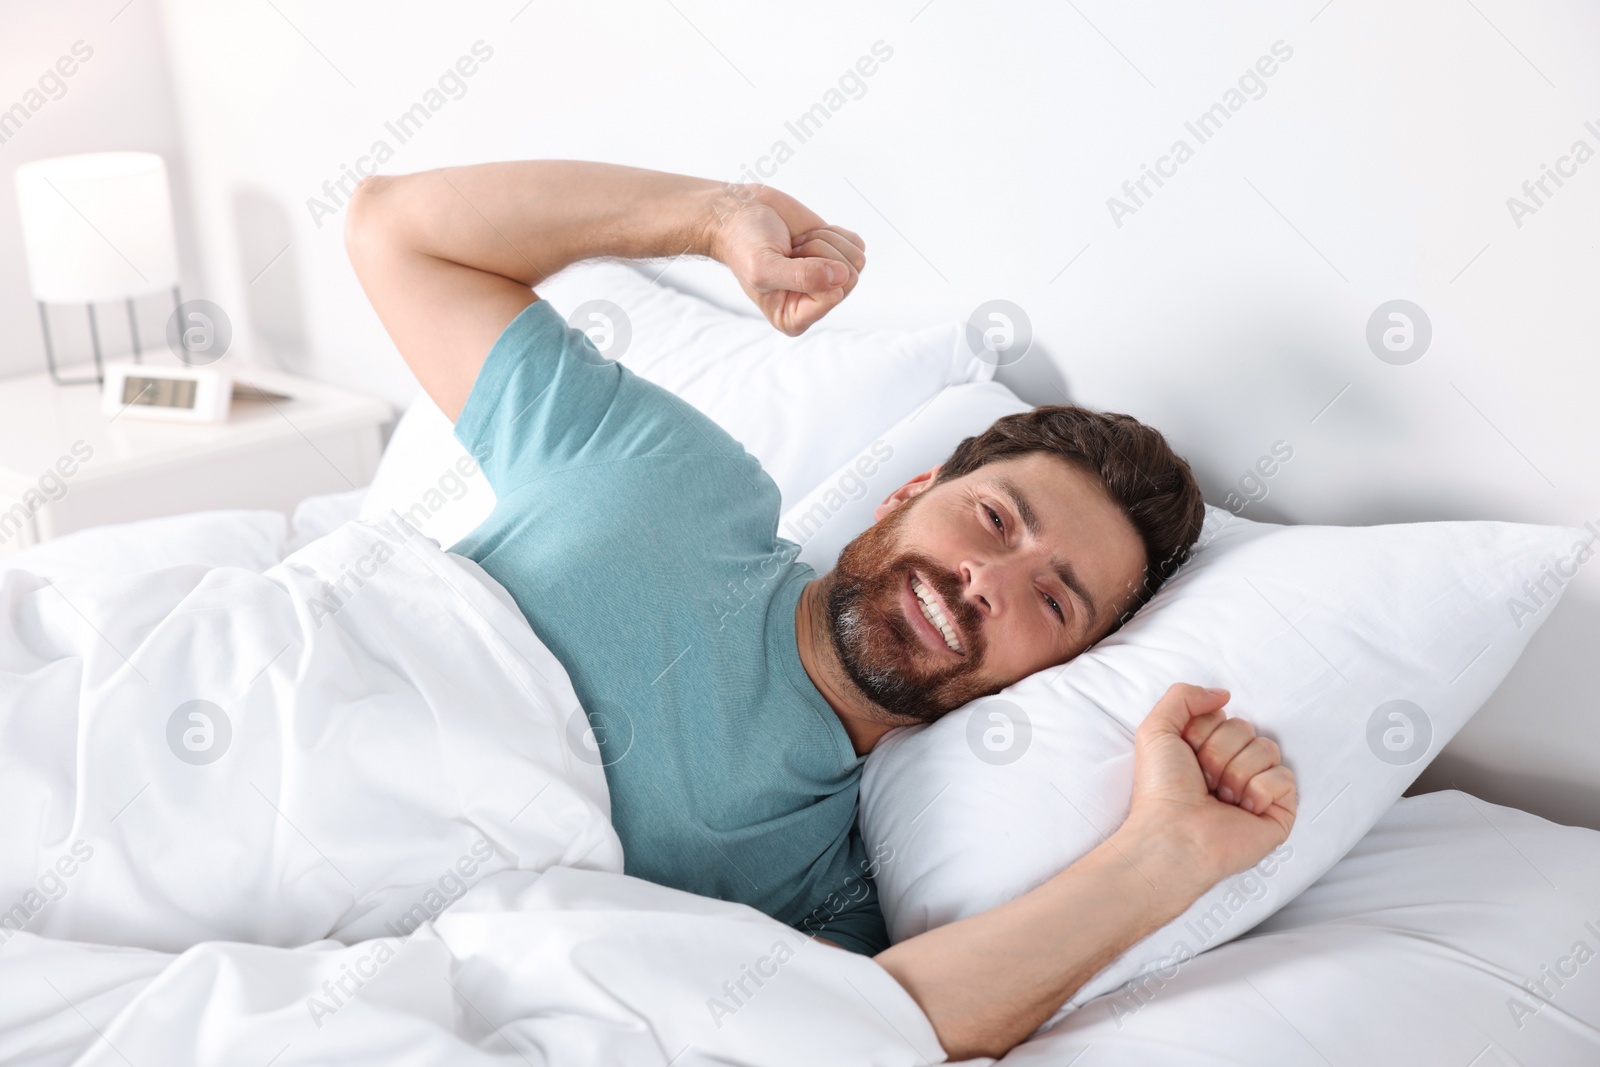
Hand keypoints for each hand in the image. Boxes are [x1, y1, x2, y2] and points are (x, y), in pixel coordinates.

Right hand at [705, 184, 865, 335]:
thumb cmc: (745, 244)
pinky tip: (808, 237)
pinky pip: (856, 244)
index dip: (814, 273)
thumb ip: (801, 277)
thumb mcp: (763, 266)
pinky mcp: (838, 255)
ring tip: (796, 246)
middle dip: (818, 254)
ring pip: (855, 261)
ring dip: (824, 242)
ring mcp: (830, 279)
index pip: (832, 298)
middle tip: (790, 252)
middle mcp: (816, 303)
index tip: (785, 263)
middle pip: (849, 280)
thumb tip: (841, 276)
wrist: (743, 213)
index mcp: (794, 318)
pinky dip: (833, 232)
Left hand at [1122, 683, 1296, 896]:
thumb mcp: (1155, 729)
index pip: (1224, 716)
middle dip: (1219, 752)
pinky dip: (1260, 790)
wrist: (1172, 833)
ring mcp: (1257, 790)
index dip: (1202, 732)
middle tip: (1203, 780)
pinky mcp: (1278, 812)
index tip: (1187, 754)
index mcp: (1207, 750)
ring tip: (1219, 797)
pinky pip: (1285, 778)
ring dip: (1236, 773)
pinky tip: (1242, 809)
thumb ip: (1183, 696)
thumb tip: (1221, 694)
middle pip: (1246, 729)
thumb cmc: (1161, 789)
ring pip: (1267, 750)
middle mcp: (1233, 767)